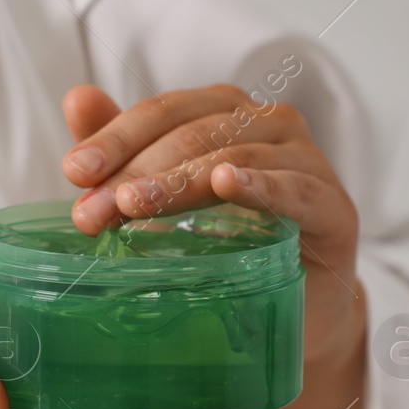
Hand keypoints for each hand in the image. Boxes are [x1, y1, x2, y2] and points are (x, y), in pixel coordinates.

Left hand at [60, 84, 367, 408]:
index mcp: (227, 113)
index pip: (165, 111)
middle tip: (91, 212)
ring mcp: (308, 163)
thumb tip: (77, 98)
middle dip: (136, 170)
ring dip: (180, 181)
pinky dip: (261, 184)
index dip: (116, 136)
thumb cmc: (230, 245)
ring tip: (134, 206)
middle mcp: (271, 125)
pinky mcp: (335, 208)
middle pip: (194, 132)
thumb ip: (128, 150)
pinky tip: (227, 184)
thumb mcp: (168, 199)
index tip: (73, 172)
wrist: (296, 310)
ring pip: (237, 155)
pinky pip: (296, 189)